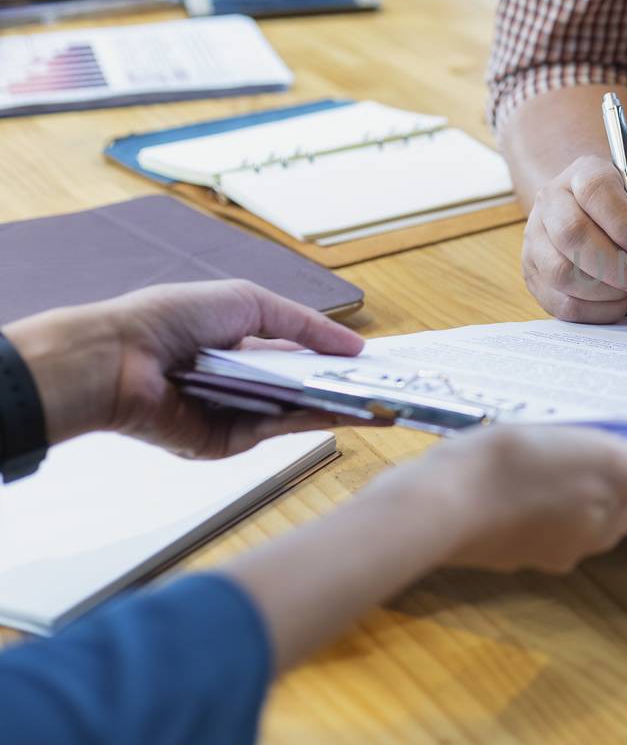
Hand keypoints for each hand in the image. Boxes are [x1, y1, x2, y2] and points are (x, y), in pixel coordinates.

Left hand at [3, 280, 364, 458]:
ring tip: (382, 401)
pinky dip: (311, 421)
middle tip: (388, 385)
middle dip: (342, 385)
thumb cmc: (171, 319)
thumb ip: (303, 325)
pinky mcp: (225, 442)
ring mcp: (233, 413)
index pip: (297, 354)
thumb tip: (353, 344)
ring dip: (337, 405)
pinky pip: (275, 430)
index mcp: (238, 345)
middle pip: (302, 387)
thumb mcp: (248, 302)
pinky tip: (345, 412)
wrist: (119, 359)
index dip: (333, 356)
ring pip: (295, 412)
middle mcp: (239, 381)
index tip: (370, 361)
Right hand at [413, 425, 626, 572]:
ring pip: (576, 512)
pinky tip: (515, 472)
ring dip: (574, 486)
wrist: (440, 503)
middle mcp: (584, 542)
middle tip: (600, 438)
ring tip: (554, 449)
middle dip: (619, 479)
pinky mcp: (501, 546)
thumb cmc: (527, 471)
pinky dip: (535, 497)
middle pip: (619, 509)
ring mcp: (539, 548)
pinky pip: (533, 516)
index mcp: (612, 520)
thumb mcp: (604, 460)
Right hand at [522, 151, 626, 323]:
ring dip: (604, 291)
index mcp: (586, 173)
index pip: (594, 190)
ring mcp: (537, 238)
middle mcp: (552, 200)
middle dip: (613, 265)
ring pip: (560, 272)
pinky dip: (596, 311)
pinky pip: (561, 303)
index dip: (623, 223)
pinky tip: (616, 300)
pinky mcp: (535, 274)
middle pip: (570, 233)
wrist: (619, 233)